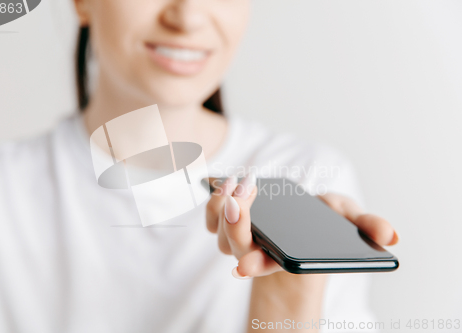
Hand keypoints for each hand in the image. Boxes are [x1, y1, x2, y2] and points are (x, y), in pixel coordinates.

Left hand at [206, 175, 399, 331]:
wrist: (306, 212)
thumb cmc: (326, 221)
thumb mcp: (349, 218)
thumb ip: (368, 226)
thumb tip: (392, 236)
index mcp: (283, 257)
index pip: (265, 267)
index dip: (253, 267)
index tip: (244, 266)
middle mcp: (259, 249)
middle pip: (236, 245)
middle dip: (235, 223)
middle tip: (242, 193)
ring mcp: (243, 234)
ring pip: (220, 231)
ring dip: (221, 206)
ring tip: (237, 182)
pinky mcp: (231, 217)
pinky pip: (214, 214)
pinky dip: (214, 199)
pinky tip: (225, 181)